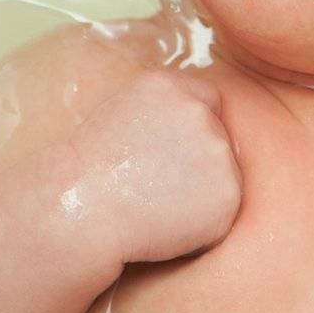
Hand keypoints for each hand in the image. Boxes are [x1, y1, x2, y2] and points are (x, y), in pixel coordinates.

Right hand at [69, 69, 243, 264]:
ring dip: (204, 190)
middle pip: (218, 135)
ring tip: (159, 205)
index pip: (207, 98)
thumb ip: (161, 110)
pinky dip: (206, 221)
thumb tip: (187, 122)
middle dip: (199, 159)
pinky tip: (170, 224)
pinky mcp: (229, 193)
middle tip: (159, 184)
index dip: (193, 127)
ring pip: (224, 172)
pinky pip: (225, 208)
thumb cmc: (88, 173)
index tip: (176, 150)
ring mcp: (218, 152)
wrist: (84, 211)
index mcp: (169, 88)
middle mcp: (198, 113)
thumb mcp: (118, 115)